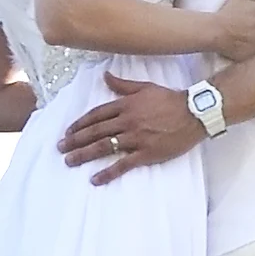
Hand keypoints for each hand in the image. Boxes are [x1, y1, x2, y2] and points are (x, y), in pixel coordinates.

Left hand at [59, 80, 206, 185]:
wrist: (193, 113)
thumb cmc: (170, 99)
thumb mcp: (145, 87)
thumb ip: (122, 85)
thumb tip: (105, 76)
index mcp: (125, 105)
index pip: (96, 115)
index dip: (80, 124)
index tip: (68, 132)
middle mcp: (126, 121)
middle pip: (95, 132)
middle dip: (75, 140)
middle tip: (60, 148)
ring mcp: (135, 138)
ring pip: (103, 147)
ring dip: (84, 154)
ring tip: (69, 161)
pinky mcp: (146, 153)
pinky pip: (122, 164)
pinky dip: (107, 172)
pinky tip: (95, 179)